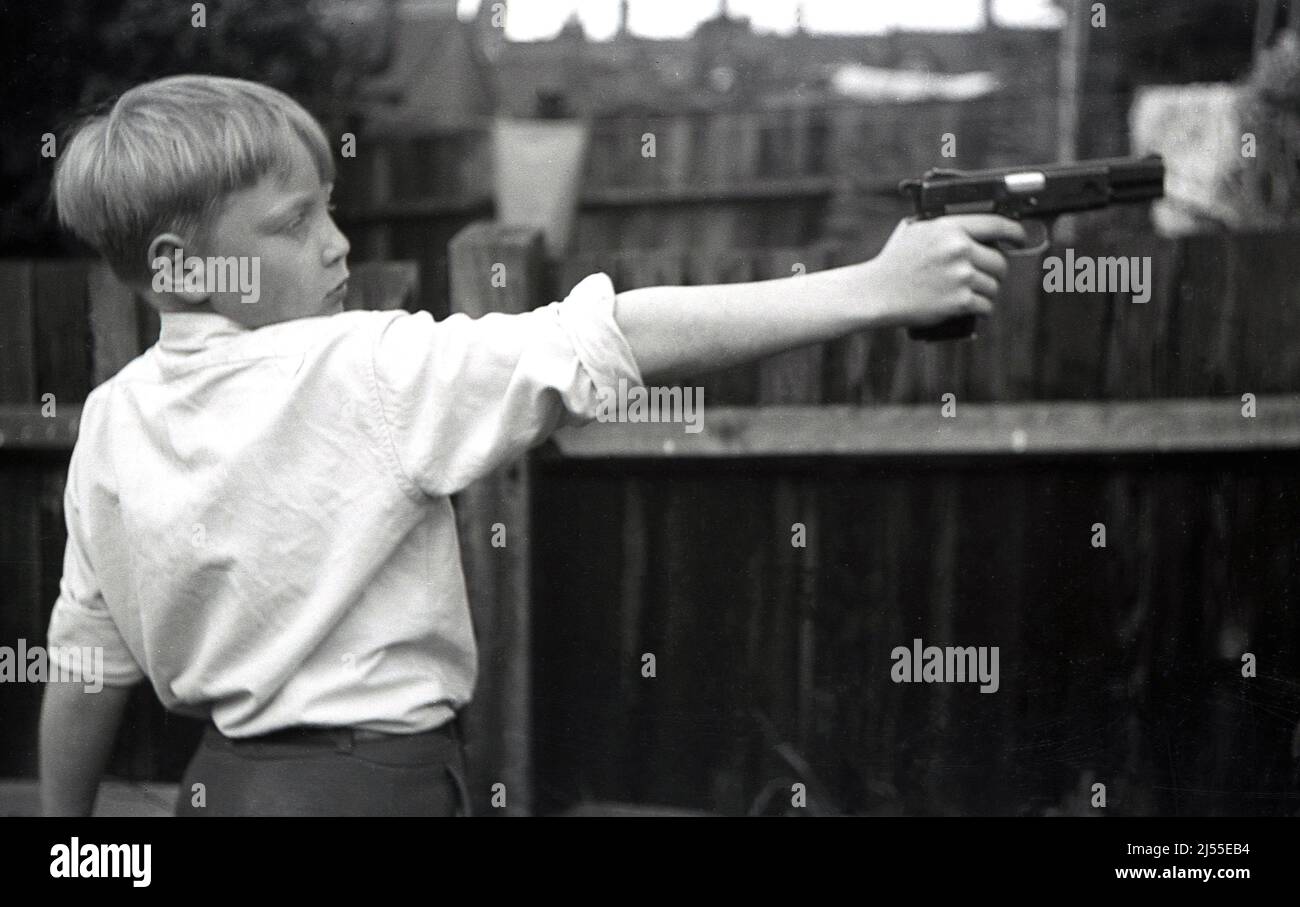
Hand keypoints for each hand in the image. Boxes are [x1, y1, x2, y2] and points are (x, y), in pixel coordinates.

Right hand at [863, 215, 1027, 329]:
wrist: (875, 292)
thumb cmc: (892, 262)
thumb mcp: (914, 230)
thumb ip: (942, 225)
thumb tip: (970, 223)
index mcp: (950, 227)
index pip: (997, 225)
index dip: (1015, 233)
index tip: (1019, 239)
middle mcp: (959, 249)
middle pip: (1000, 261)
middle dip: (995, 271)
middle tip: (983, 276)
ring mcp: (961, 276)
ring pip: (994, 286)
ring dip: (986, 292)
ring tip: (971, 293)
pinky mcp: (959, 301)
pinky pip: (986, 306)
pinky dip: (981, 309)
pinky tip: (971, 307)